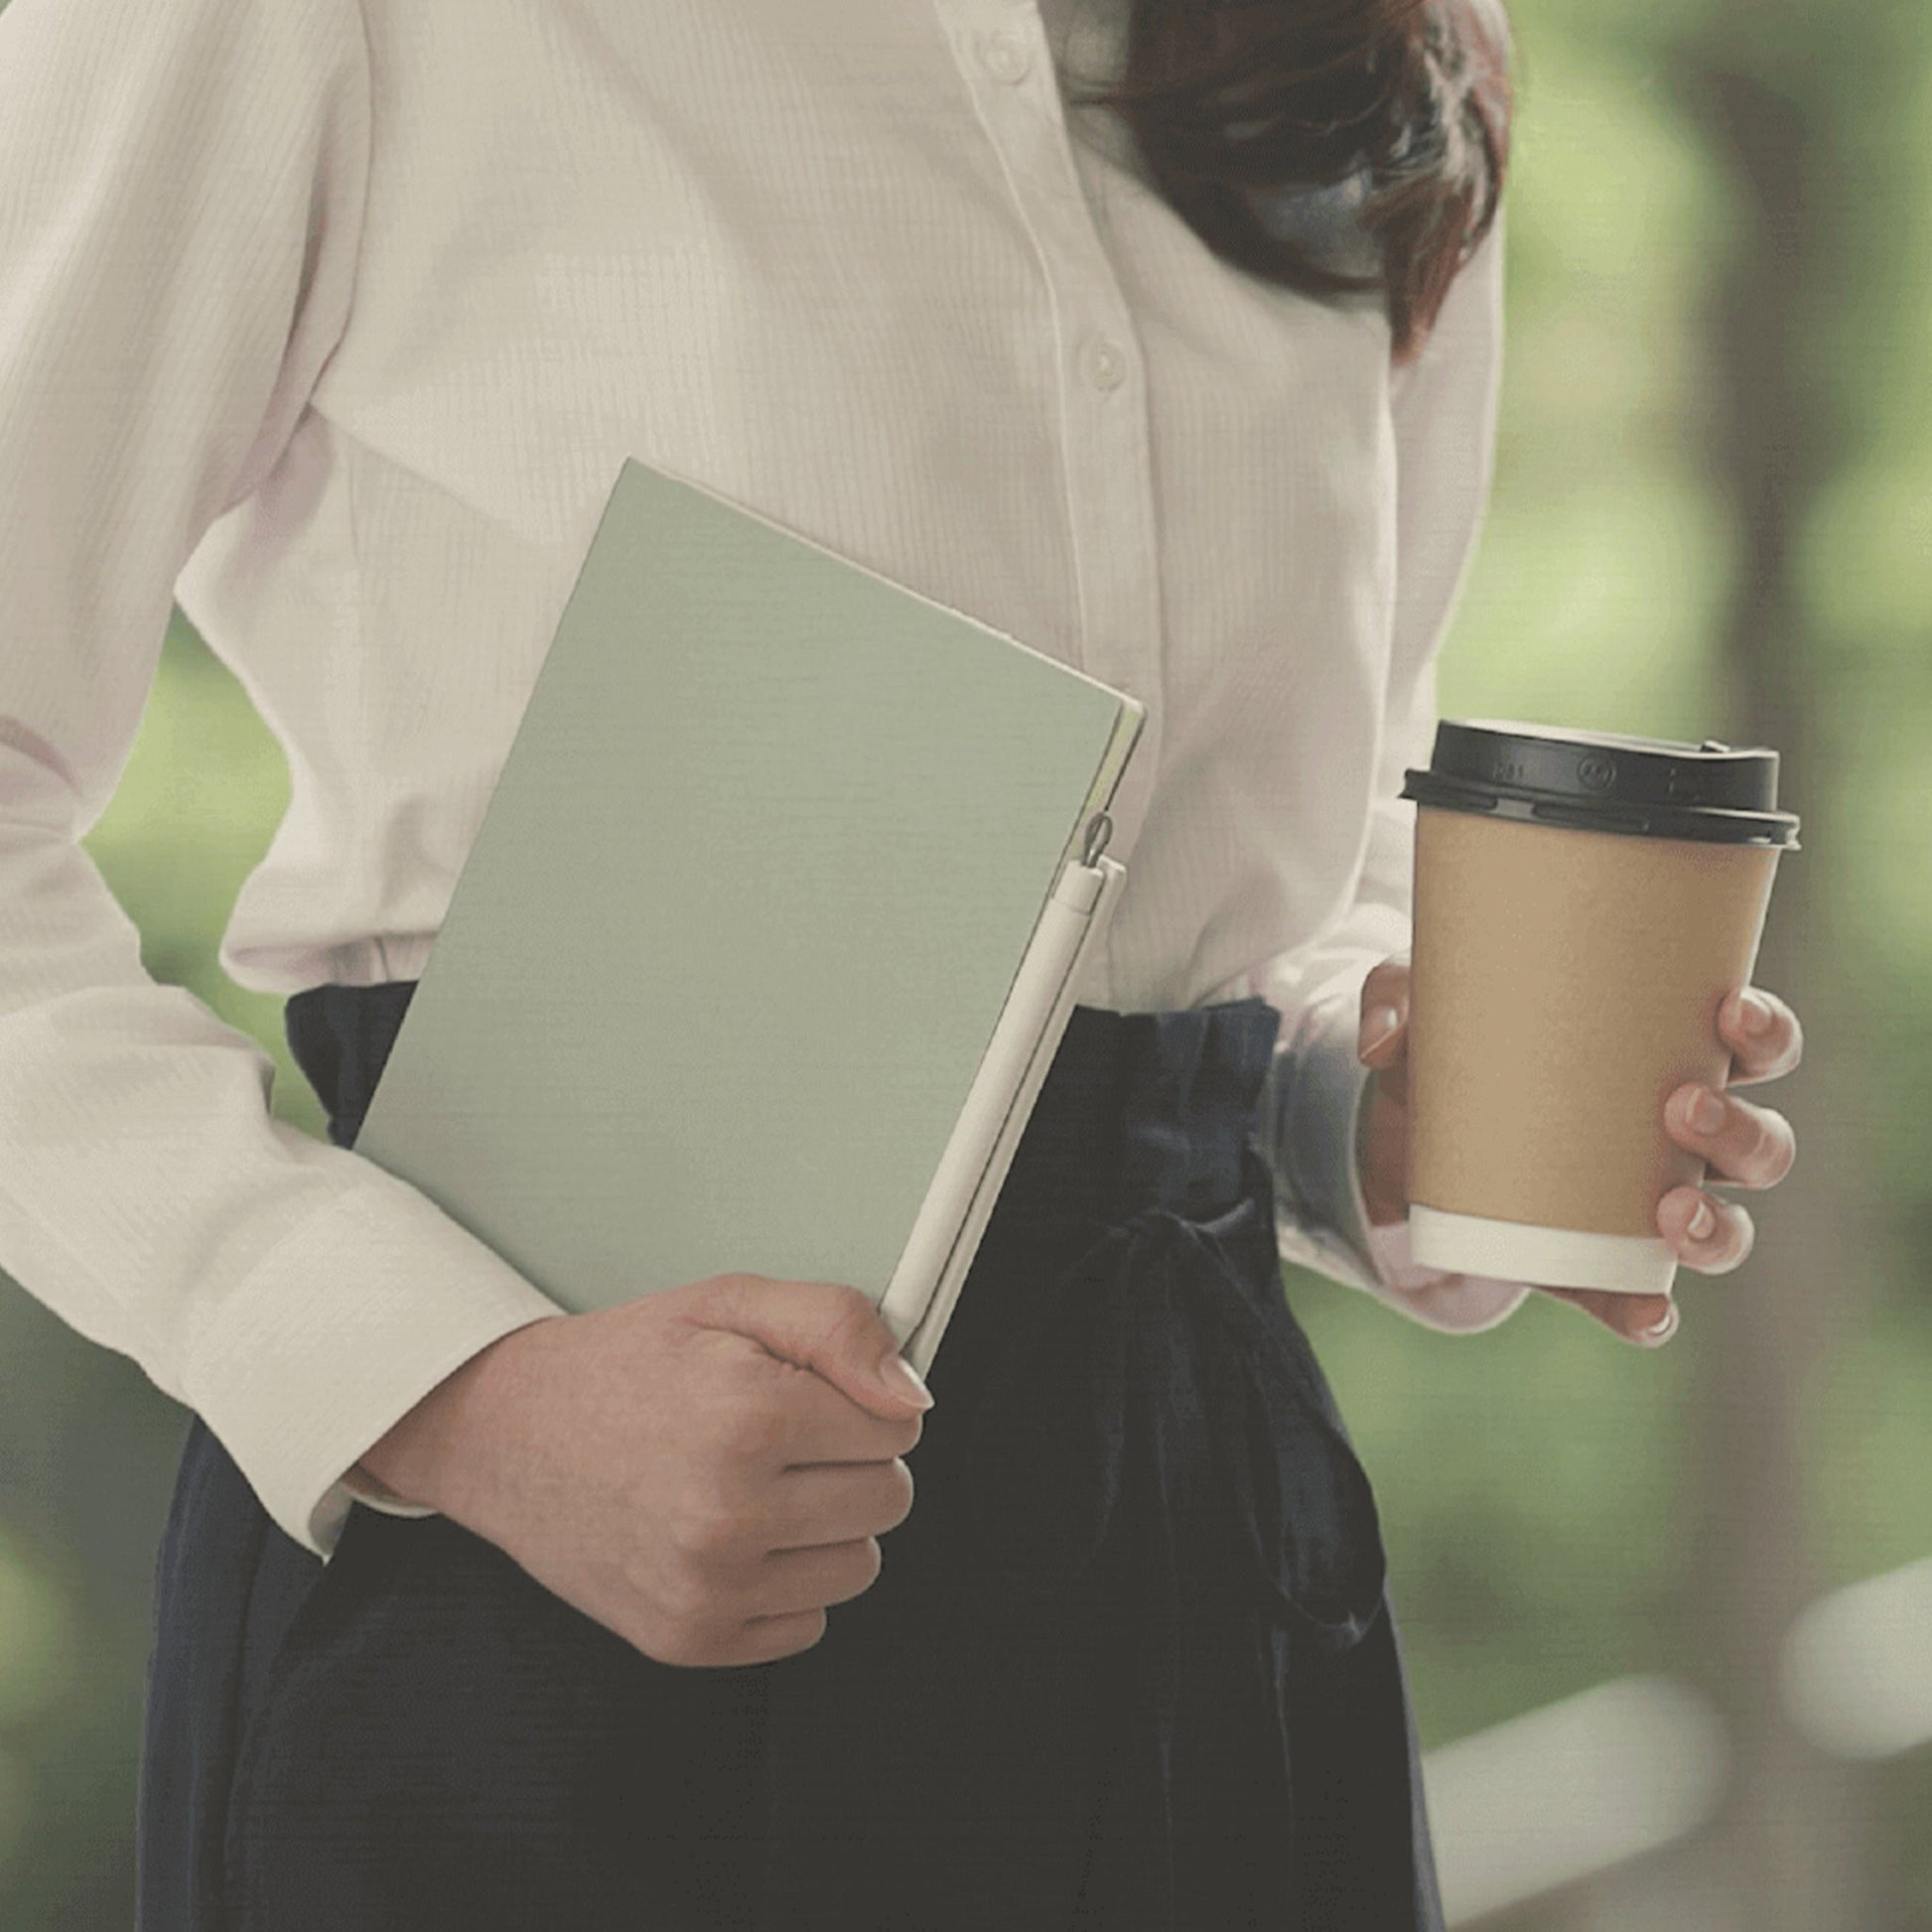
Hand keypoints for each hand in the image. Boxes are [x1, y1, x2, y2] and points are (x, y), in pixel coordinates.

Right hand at [358, 1274, 932, 1666]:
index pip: (898, 1427)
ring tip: (753, 1486)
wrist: (504, 1434)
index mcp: (748, 1416)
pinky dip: (784, 1581)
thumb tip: (911, 1396)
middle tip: (780, 1439)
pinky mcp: (689, 1639)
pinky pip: (807, 1623)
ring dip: (825, 1527)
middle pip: (889, 1499)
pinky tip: (731, 1536)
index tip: (811, 1395)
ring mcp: (707, 1586)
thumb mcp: (728, 1304)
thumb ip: (836, 1326)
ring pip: (859, 1567)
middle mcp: (729, 1512)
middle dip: (850, 1462)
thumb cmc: (623, 1366)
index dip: (861, 1403)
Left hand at [1355, 954, 1802, 1346]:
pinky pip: (1638, 1299)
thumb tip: (1385, 1038)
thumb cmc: (1451, 1044)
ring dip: (1717, 1225)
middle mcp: (1676, 1139)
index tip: (1732, 1010)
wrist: (1400, 1135)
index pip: (1754, 1045)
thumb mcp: (1421, 1004)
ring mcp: (1640, 1209)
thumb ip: (1395, 994)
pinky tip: (1646, 1311)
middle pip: (1759, 1145)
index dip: (1766, 1033)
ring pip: (1725, 1228)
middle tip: (1683, 1105)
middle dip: (1742, 1130)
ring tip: (1670, 1209)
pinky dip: (1649, 1312)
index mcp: (1665, 1056)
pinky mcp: (1588, 1266)